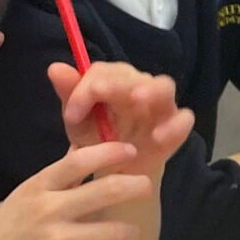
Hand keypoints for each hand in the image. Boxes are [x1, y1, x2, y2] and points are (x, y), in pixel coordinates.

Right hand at [0, 142, 155, 239]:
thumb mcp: (21, 200)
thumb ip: (54, 179)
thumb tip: (80, 148)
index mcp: (36, 188)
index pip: (78, 160)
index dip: (110, 151)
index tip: (131, 150)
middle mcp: (48, 211)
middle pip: (107, 189)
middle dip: (135, 186)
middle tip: (146, 187)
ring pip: (116, 231)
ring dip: (129, 233)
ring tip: (126, 236)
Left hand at [49, 62, 192, 174]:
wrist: (116, 171)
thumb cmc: (97, 139)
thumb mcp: (78, 121)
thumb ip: (70, 94)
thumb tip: (54, 68)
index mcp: (113, 81)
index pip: (102, 71)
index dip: (86, 87)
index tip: (71, 114)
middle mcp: (138, 86)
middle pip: (134, 74)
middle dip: (118, 83)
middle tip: (102, 91)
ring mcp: (160, 105)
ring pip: (164, 85)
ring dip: (152, 90)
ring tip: (138, 100)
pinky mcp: (176, 126)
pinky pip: (184, 119)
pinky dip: (175, 124)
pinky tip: (157, 136)